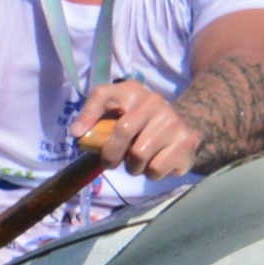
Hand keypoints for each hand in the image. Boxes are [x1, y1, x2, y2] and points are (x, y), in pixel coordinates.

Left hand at [75, 79, 203, 180]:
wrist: (181, 127)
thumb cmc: (139, 122)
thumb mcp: (116, 113)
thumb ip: (95, 118)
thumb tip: (77, 133)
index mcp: (131, 90)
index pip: (103, 95)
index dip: (88, 115)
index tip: (77, 135)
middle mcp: (154, 101)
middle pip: (123, 131)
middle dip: (111, 154)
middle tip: (110, 162)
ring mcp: (173, 121)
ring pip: (139, 155)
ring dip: (133, 167)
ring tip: (138, 160)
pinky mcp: (186, 141)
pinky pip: (156, 169)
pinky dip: (151, 173)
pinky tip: (155, 162)